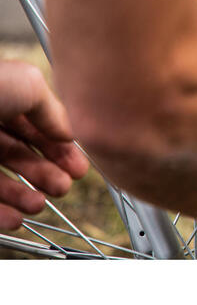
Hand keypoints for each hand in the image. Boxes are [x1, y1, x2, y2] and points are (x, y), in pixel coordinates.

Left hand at [0, 61, 89, 229]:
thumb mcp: (29, 85)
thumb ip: (54, 110)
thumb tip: (69, 133)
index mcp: (2, 101)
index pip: (37, 128)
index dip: (61, 148)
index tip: (80, 167)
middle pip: (20, 156)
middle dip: (46, 174)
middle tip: (65, 187)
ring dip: (24, 197)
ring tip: (39, 205)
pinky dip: (0, 214)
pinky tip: (16, 220)